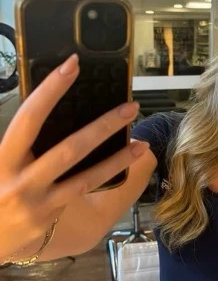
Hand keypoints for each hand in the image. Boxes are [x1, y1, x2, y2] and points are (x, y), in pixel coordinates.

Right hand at [0, 54, 147, 258]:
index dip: (51, 90)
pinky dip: (107, 176)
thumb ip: (17, 142)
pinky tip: (126, 164)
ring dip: (118, 157)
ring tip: (142, 143)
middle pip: (69, 147)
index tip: (72, 66)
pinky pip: (84, 191)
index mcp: (2, 158)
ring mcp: (39, 200)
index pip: (30, 117)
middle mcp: (21, 179)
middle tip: (131, 107)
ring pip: (86, 175)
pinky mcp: (51, 214)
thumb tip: (42, 114)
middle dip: (103, 125)